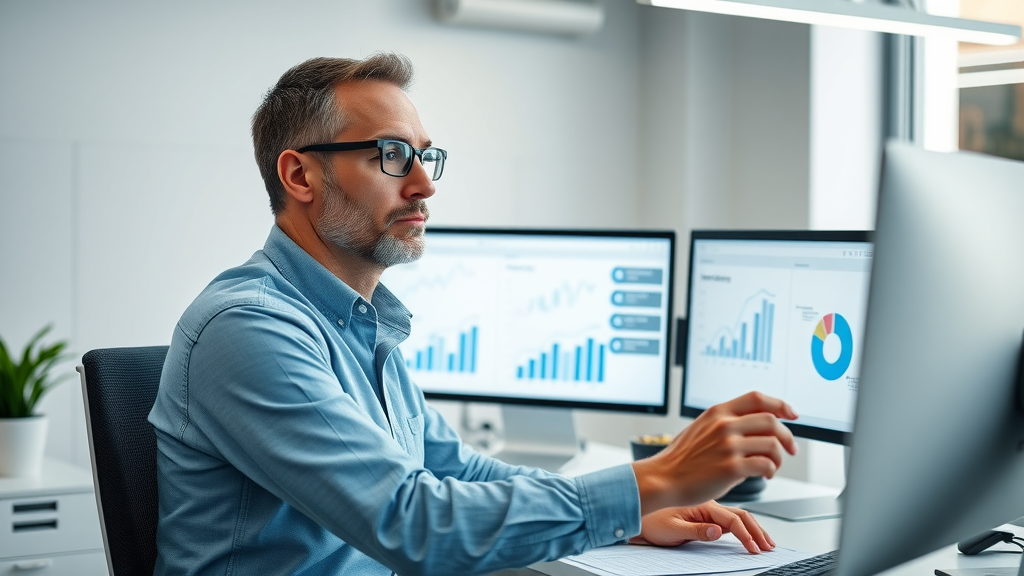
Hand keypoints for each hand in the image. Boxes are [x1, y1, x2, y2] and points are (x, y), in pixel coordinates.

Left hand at [630, 502, 775, 553]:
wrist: (637, 512)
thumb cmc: (650, 520)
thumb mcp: (671, 528)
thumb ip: (695, 530)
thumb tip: (718, 532)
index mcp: (701, 504)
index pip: (731, 519)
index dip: (746, 534)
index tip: (755, 548)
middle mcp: (707, 504)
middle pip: (740, 515)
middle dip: (757, 530)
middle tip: (769, 546)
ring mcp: (707, 509)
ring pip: (737, 516)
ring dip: (753, 527)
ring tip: (766, 541)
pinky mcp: (704, 515)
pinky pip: (728, 519)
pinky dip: (742, 527)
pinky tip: (748, 533)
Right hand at [631, 391, 798, 513]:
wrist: (664, 478)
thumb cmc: (680, 458)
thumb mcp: (699, 428)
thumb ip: (723, 422)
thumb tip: (752, 424)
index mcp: (717, 412)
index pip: (757, 399)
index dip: (780, 404)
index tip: (792, 414)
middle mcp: (724, 425)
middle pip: (771, 421)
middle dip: (787, 436)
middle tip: (790, 449)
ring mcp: (728, 446)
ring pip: (772, 445)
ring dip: (779, 458)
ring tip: (772, 467)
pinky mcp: (731, 468)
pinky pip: (765, 465)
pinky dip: (770, 471)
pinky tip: (764, 475)